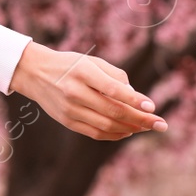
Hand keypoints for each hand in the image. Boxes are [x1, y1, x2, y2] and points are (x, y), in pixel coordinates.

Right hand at [9, 42, 166, 140]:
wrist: (34, 72)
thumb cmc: (69, 64)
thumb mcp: (91, 61)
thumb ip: (115, 76)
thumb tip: (135, 98)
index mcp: (82, 72)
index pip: (112, 90)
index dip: (134, 100)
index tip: (152, 106)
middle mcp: (74, 92)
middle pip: (113, 111)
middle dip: (141, 119)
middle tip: (161, 124)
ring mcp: (69, 109)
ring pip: (106, 125)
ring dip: (131, 128)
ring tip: (147, 127)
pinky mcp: (67, 121)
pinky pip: (95, 133)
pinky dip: (115, 134)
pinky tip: (128, 131)